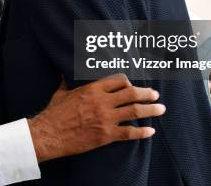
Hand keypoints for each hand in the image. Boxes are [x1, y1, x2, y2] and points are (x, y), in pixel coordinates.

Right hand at [27, 74, 164, 162]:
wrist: (49, 134)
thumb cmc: (54, 113)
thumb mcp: (60, 93)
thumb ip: (66, 83)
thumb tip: (63, 74)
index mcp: (93, 89)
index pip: (119, 80)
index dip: (129, 82)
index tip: (134, 85)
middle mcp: (102, 101)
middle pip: (132, 93)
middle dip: (146, 93)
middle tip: (155, 95)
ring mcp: (106, 118)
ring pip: (135, 111)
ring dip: (151, 109)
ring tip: (161, 109)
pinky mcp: (106, 135)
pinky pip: (129, 133)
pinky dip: (142, 132)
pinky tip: (150, 131)